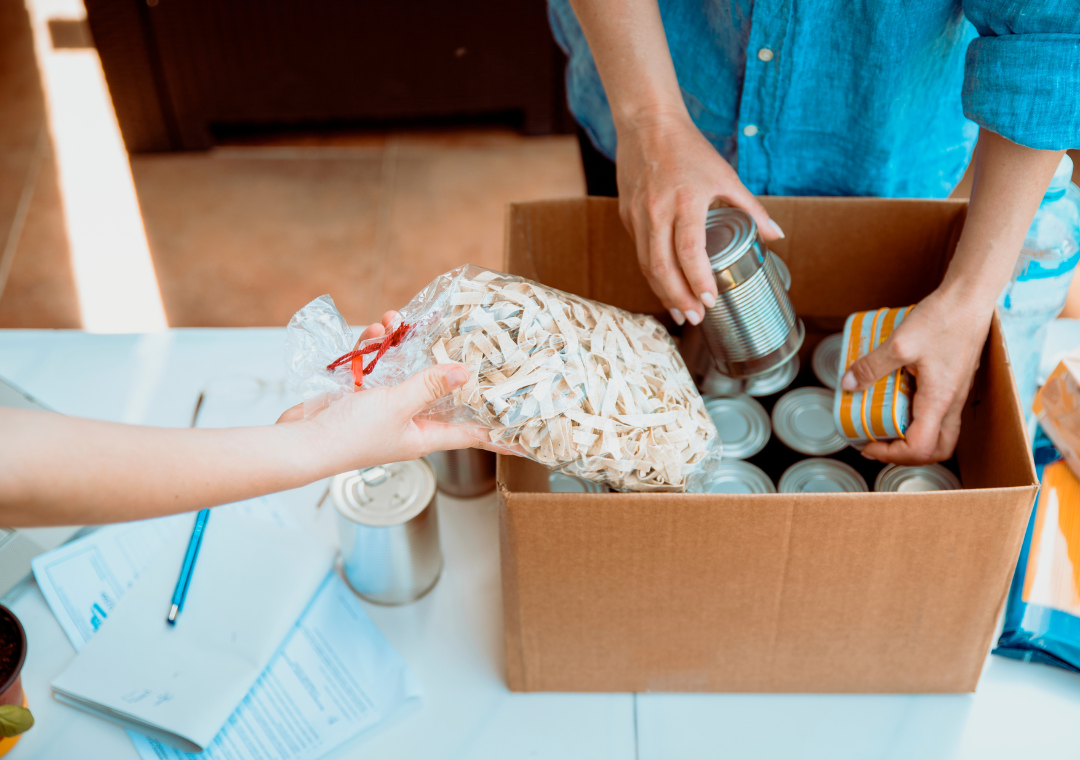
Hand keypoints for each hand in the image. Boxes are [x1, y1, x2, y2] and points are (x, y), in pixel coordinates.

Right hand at [278, 312, 494, 471]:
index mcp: (425, 435)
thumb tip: (465, 373)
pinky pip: (378, 364)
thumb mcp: (397, 407)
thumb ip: (430, 386)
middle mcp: (409, 422)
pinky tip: (372, 331)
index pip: (471, 434)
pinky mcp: (362, 393)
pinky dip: (374, 346)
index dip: (498, 434)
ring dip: (400, 344)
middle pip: (440, 389)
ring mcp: (385, 407)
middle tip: (455, 336)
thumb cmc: (349, 437)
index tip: (525, 438)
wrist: (301, 441)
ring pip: (406, 369)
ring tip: (392, 323)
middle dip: (443, 361)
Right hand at [615, 107, 784, 325]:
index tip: (710, 300)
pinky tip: (665, 285)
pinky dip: (652, 273)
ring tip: (679, 311)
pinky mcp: (626, 215)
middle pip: (662, 266)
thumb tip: (776, 236)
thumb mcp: (725, 175)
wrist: (647, 125)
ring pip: (645, 264)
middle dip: (678, 297)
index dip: (698, 279)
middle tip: (694, 318)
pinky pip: (639, 251)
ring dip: (662, 292)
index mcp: (685, 200)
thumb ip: (750, 208)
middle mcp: (657, 211)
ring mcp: (637, 215)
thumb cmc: (689, 149)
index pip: (689, 250)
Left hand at [840, 289, 992, 463]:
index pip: (919, 448)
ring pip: (940, 433)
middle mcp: (952, 403)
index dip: (891, 454)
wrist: (970, 298)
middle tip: (878, 442)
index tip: (868, 444)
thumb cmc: (943, 319)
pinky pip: (938, 413)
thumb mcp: (899, 343)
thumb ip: (872, 366)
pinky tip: (897, 397)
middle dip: (905, 454)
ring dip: (913, 437)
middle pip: (936, 449)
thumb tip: (847, 385)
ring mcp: (955, 394)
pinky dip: (918, 417)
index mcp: (939, 401)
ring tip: (884, 424)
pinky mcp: (953, 382)